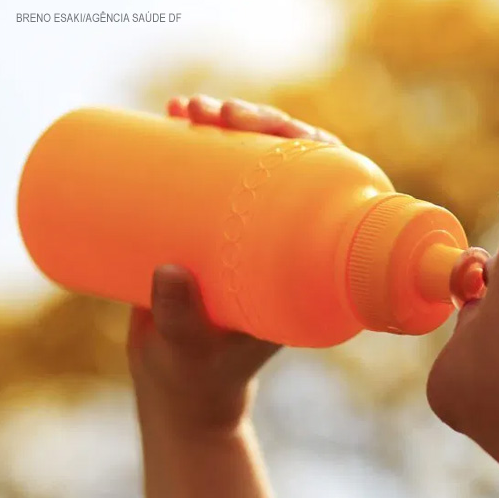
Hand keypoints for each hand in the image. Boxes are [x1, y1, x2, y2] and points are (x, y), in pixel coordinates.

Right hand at [127, 95, 341, 433]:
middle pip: (293, 162)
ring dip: (225, 122)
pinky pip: (215, 174)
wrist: (182, 389)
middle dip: (260, 123)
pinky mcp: (213, 228)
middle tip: (216, 112)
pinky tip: (173, 116)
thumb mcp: (193, 351)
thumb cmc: (202, 378)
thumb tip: (168, 270)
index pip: (330, 189)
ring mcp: (251, 230)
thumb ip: (182, 320)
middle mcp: (288, 240)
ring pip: (253, 161)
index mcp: (309, 264)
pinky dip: (196, 141)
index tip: (275, 129)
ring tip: (185, 108)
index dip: (312, 146)